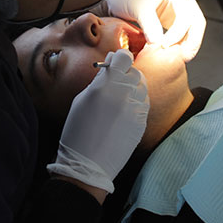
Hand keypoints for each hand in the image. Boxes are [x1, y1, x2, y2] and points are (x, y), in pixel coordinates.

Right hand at [46, 49, 148, 193]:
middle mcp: (125, 95)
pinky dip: (136, 103)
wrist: (87, 164)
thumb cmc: (78, 130)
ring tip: (118, 98)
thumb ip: (99, 80)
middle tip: (115, 81)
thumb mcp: (82, 99)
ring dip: (132, 88)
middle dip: (126, 73)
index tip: (115, 62)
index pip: (125, 58)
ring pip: (142, 88)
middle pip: (135, 72)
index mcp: (106, 86)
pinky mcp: (142, 123)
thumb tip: (110, 65)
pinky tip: (122, 112)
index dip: (120, 58)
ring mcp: (136, 110)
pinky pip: (143, 104)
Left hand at [106, 0, 205, 61]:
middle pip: (196, 22)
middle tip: (183, 57)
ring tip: (179, 58)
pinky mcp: (172, 18)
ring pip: (192, 28)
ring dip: (187, 44)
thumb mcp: (137, 8)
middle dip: (192, 41)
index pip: (187, 15)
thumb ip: (149, 25)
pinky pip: (182, 32)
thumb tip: (158, 44)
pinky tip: (172, 53)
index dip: (178, 33)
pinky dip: (179, 43)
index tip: (164, 45)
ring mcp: (178, 8)